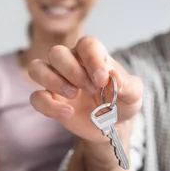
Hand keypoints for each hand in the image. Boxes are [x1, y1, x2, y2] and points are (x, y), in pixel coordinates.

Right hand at [28, 36, 142, 142]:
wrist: (112, 126)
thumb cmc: (121, 103)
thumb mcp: (134, 95)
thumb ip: (128, 85)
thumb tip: (112, 76)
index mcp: (94, 55)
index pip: (86, 44)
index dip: (92, 58)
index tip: (102, 79)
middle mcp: (72, 63)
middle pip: (57, 52)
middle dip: (72, 70)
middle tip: (91, 89)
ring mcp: (57, 81)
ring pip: (37, 68)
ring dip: (53, 81)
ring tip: (74, 95)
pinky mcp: (50, 100)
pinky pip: (36, 97)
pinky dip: (49, 105)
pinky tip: (67, 113)